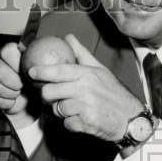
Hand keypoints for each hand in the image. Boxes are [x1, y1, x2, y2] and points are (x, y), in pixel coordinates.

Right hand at [0, 42, 36, 126]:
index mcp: (9, 51)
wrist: (23, 102)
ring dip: (10, 94)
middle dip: (14, 84)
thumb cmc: (32, 85)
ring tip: (17, 94)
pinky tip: (10, 101)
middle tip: (21, 87)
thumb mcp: (40, 73)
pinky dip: (4, 103)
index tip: (26, 75)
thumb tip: (62, 48)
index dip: (17, 66)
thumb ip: (42, 62)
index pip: (8, 52)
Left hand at [27, 34, 143, 142]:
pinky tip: (80, 119)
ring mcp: (84, 107)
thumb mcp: (100, 70)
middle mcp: (85, 89)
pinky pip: (66, 123)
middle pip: (50, 92)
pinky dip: (70, 123)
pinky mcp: (85, 123)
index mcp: (87, 74)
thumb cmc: (113, 93)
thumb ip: (81, 54)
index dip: (42, 71)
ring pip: (57, 109)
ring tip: (72, 108)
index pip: (59, 70)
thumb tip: (68, 37)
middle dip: (48, 96)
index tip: (31, 72)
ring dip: (60, 111)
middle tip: (52, 96)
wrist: (130, 119)